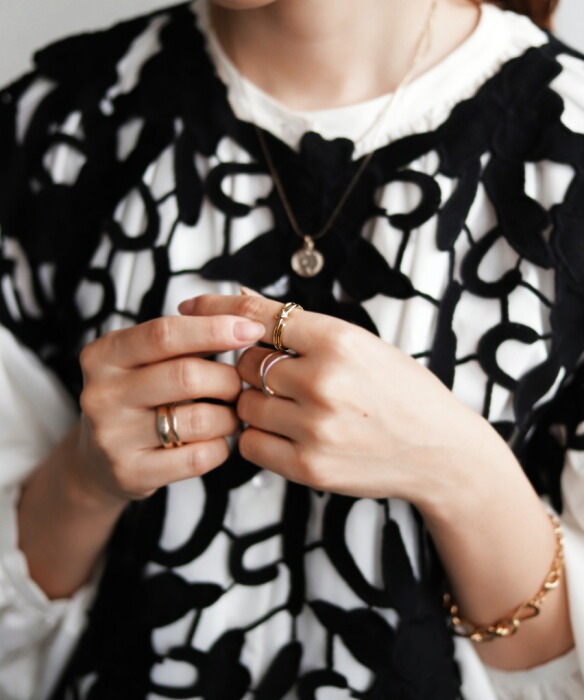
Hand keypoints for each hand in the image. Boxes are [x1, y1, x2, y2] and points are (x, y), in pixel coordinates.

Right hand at [75, 314, 264, 505]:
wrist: (95, 460)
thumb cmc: (135, 398)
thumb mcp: (145, 359)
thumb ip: (185, 337)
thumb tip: (242, 319)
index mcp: (105, 355)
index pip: (164, 333)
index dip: (213, 329)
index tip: (250, 330)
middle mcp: (102, 394)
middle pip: (186, 376)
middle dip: (227, 378)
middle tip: (238, 383)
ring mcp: (113, 437)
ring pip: (200, 419)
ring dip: (229, 416)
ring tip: (229, 413)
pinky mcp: (130, 472)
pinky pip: (199, 457)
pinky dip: (220, 446)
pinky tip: (215, 439)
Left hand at [179, 294, 507, 510]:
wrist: (440, 451)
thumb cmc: (401, 391)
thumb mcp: (363, 344)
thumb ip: (304, 327)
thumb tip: (243, 302)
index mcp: (340, 340)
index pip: (260, 315)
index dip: (220, 308)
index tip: (192, 306)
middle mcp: (324, 381)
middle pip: (245, 363)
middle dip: (251, 365)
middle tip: (274, 373)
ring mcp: (315, 428)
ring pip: (245, 404)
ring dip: (254, 402)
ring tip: (288, 406)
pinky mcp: (310, 468)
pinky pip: (250, 444)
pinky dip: (258, 435)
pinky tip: (285, 431)